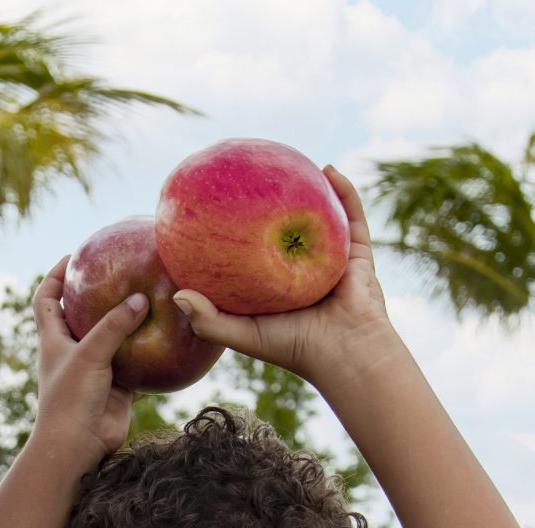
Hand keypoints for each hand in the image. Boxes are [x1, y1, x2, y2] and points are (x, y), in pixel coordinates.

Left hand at [30, 255, 144, 467]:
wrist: (78, 447)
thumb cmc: (72, 399)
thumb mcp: (90, 354)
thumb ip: (114, 326)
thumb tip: (140, 299)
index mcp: (54, 340)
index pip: (46, 299)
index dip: (56, 276)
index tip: (73, 256)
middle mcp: (73, 352)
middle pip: (82, 315)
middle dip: (98, 294)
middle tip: (123, 272)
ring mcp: (96, 370)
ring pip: (114, 339)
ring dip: (129, 323)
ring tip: (152, 298)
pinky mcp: (117, 387)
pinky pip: (137, 365)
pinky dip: (151, 355)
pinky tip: (171, 340)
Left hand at [171, 167, 403, 394]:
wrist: (346, 354)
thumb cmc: (293, 348)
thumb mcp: (243, 334)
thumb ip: (209, 319)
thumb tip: (176, 294)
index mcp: (278, 288)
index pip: (254, 255)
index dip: (237, 234)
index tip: (217, 209)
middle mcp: (305, 271)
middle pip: (286, 230)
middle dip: (274, 205)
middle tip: (252, 178)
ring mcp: (333, 260)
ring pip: (321, 219)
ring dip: (311, 192)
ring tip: (293, 165)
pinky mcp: (358, 254)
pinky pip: (352, 217)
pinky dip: (344, 193)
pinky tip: (330, 170)